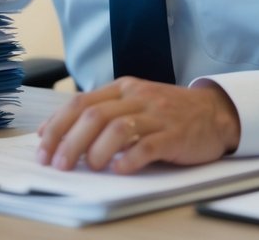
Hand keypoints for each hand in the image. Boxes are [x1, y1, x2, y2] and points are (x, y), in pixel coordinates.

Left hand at [35, 76, 240, 173]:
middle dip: (70, 142)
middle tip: (59, 164)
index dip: (57, 126)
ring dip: (97, 151)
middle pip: (94, 116)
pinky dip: (129, 159)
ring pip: (117, 128)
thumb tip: (56, 133)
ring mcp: (157, 115)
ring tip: (91, 167)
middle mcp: (137, 97)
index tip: (43, 148)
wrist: (215, 112)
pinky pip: (148, 146)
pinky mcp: (175, 135)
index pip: (80, 103)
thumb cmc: (167, 112)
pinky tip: (120, 170)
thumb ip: (101, 112)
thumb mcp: (133, 102)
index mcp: (123, 88)